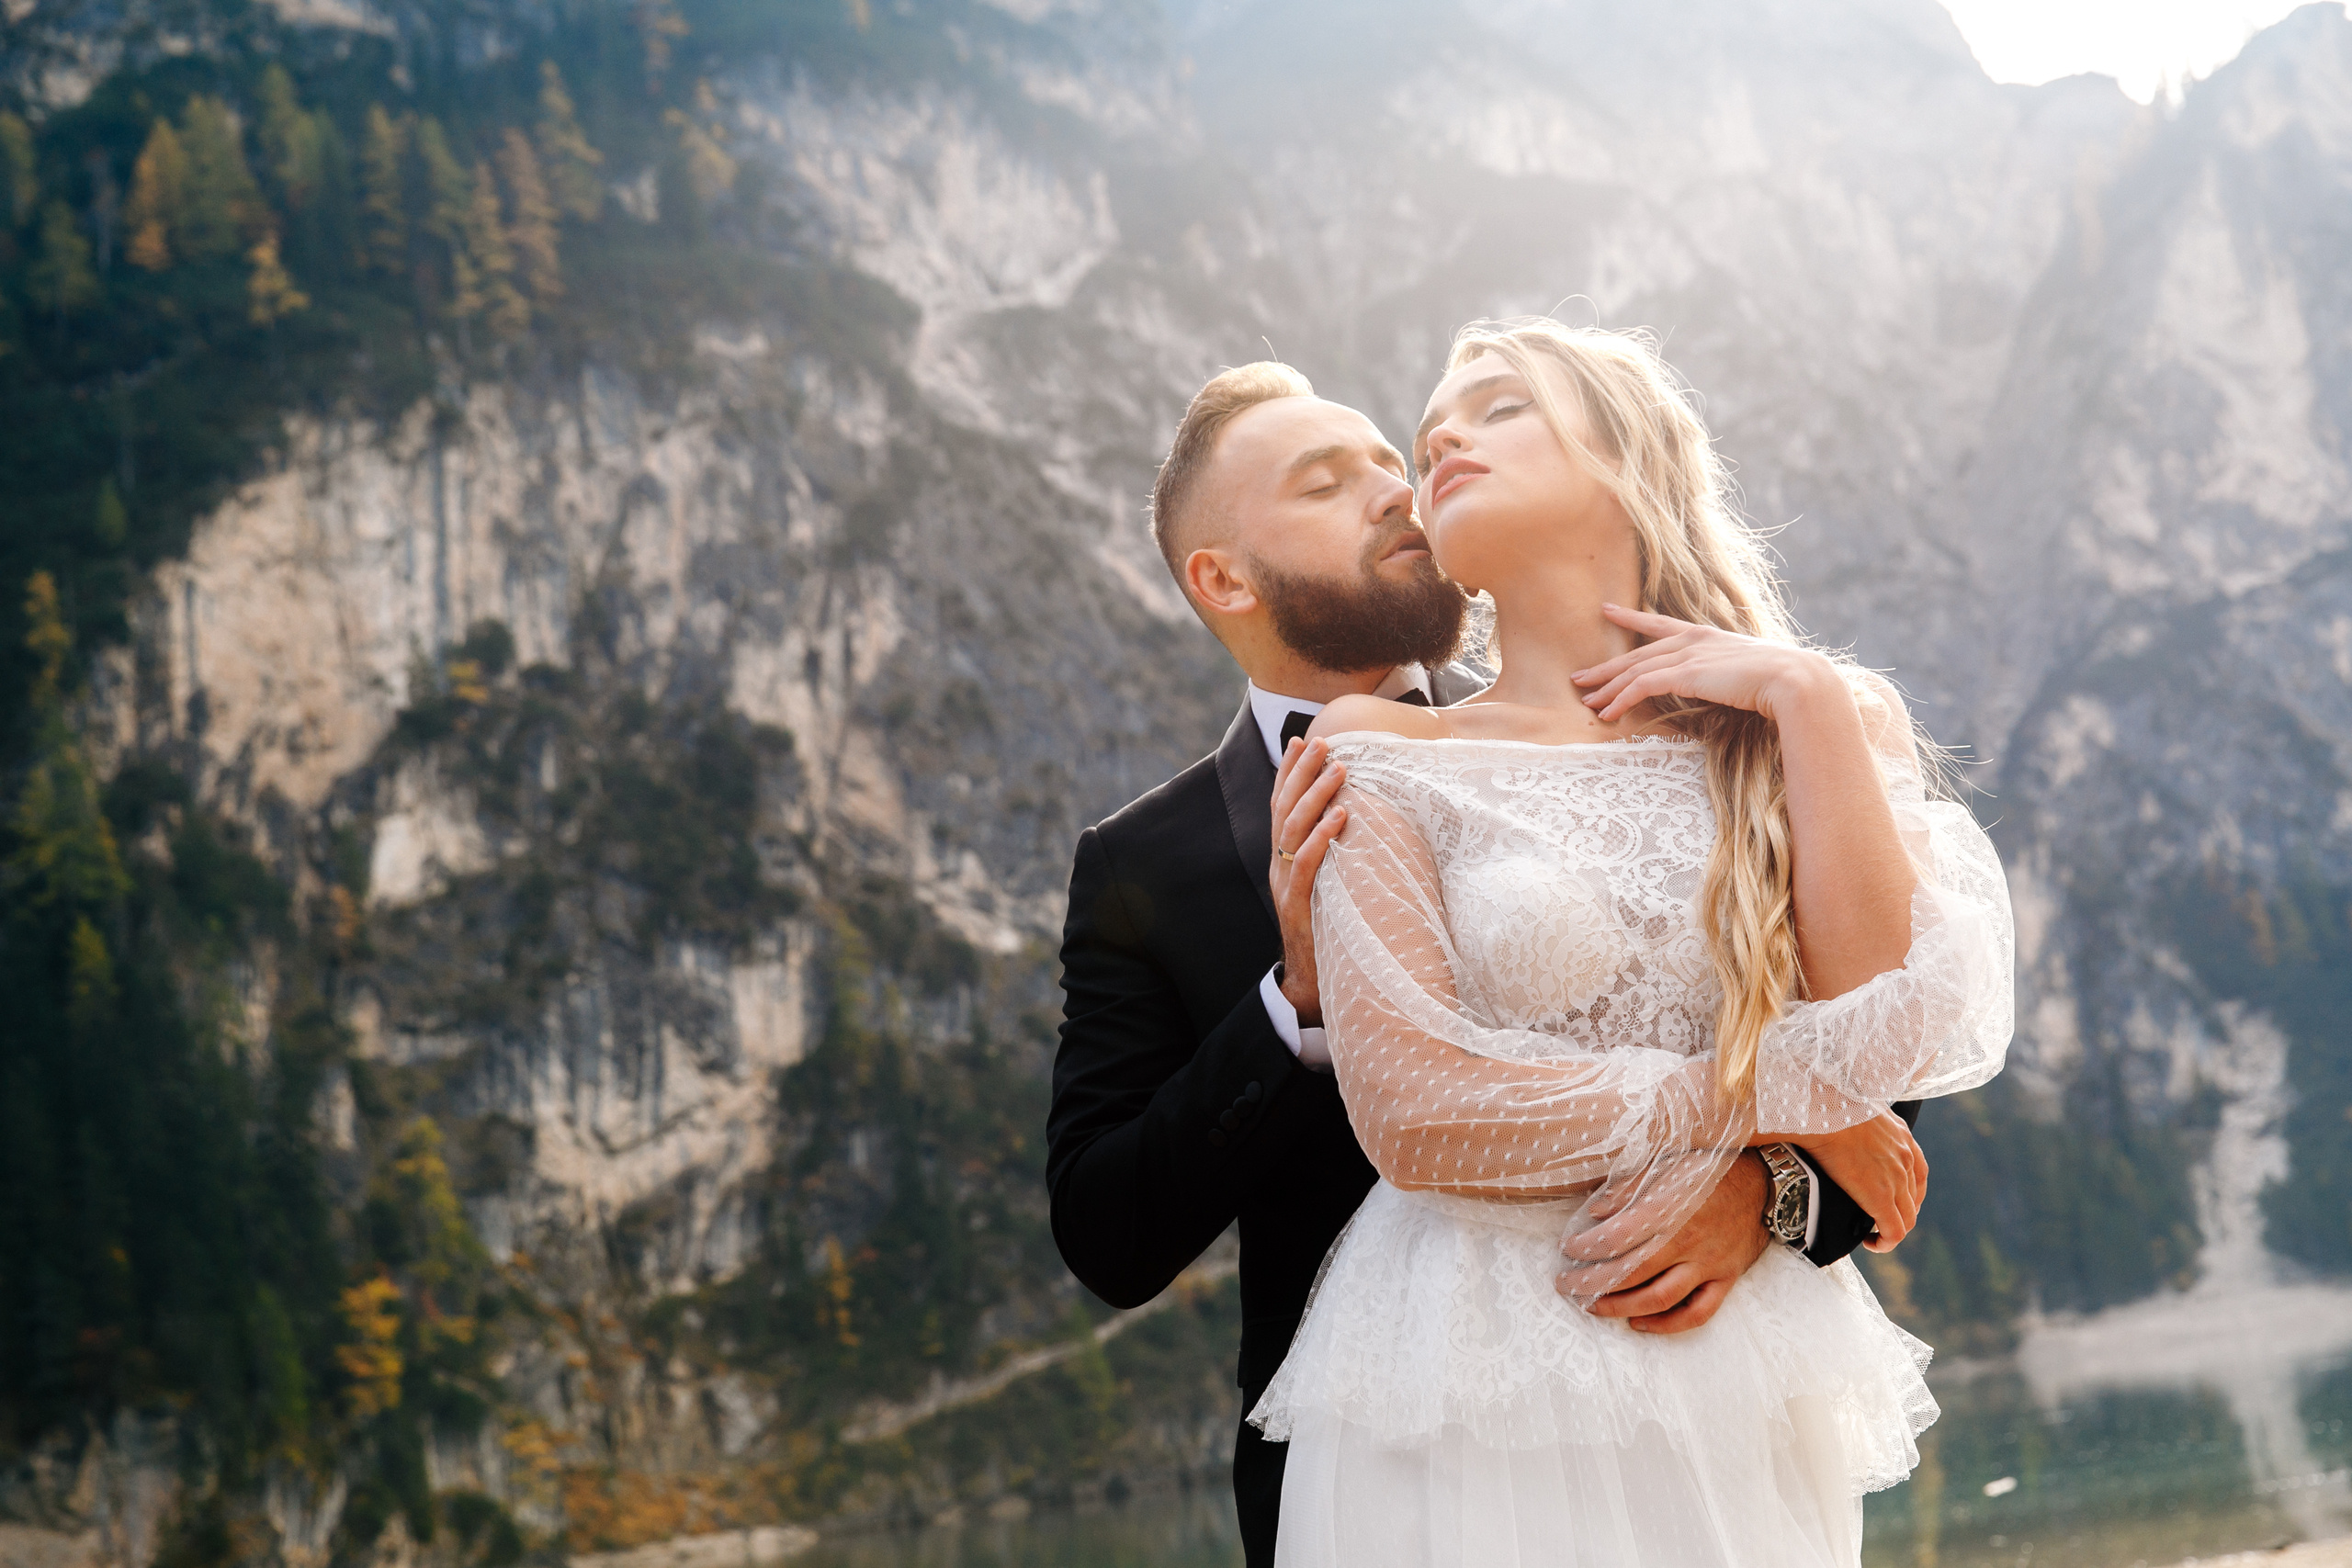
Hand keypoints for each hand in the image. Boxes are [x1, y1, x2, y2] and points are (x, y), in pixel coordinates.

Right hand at [1269, 736, 1349, 1025]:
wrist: (1313, 984)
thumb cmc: (1329, 932)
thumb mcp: (1327, 886)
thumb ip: (1333, 857)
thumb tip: (1359, 823)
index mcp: (1282, 859)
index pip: (1280, 806)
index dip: (1288, 772)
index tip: (1302, 740)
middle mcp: (1277, 867)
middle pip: (1284, 809)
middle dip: (1302, 772)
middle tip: (1324, 743)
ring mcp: (1284, 885)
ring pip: (1292, 830)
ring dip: (1316, 796)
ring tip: (1339, 770)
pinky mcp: (1296, 906)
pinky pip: (1306, 865)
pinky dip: (1322, 838)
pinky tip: (1342, 816)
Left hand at [1566, 1152, 1770, 1332]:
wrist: (1765, 1181)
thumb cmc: (1711, 1167)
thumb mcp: (1669, 1162)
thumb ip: (1630, 1187)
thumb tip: (1595, 1210)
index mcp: (1670, 1209)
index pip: (1617, 1237)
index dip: (1587, 1248)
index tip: (1567, 1250)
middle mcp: (1688, 1241)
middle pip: (1632, 1273)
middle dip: (1593, 1283)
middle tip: (1566, 1286)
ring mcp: (1709, 1264)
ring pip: (1660, 1298)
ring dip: (1620, 1307)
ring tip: (1592, 1306)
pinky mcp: (1726, 1279)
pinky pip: (1697, 1313)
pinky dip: (1667, 1325)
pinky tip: (1639, 1323)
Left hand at [1572, 604, 1842, 724]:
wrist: (1795, 680)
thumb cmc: (1781, 683)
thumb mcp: (1748, 675)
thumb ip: (1728, 678)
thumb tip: (1726, 689)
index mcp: (1707, 636)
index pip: (1660, 625)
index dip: (1632, 618)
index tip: (1608, 611)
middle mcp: (1693, 640)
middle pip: (1638, 653)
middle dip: (1606, 667)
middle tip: (1579, 677)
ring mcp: (1688, 655)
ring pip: (1634, 670)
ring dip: (1608, 688)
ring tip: (1586, 701)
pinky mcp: (1685, 673)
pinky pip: (1642, 687)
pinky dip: (1621, 700)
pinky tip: (1606, 714)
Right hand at [1784, 1111, 1926, 1251]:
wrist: (1821, 1110)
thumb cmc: (1826, 1104)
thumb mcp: (1855, 1106)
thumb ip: (1858, 1120)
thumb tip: (1835, 1125)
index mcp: (1902, 1135)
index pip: (1918, 1172)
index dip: (1907, 1192)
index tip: (1891, 1200)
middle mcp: (1906, 1156)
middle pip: (1914, 1197)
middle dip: (1900, 1213)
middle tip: (1878, 1221)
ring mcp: (1897, 1177)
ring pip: (1907, 1217)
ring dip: (1892, 1229)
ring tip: (1874, 1235)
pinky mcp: (1880, 1196)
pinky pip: (1894, 1230)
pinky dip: (1885, 1242)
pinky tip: (1872, 1243)